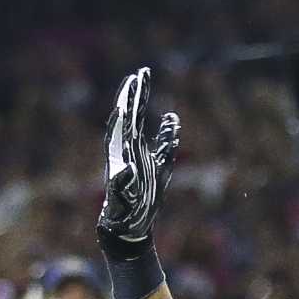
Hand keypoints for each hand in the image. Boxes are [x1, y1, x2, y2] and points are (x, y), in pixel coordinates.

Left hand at [99, 68, 180, 252]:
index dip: (134, 97)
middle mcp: (128, 150)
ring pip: (138, 126)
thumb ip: (127, 180)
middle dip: (136, 94)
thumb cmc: (125, 211)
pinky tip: (173, 124)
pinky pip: (160, 146)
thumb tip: (130, 166)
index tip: (138, 77)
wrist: (126, 225)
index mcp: (125, 150)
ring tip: (144, 88)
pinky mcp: (147, 168)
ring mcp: (137, 157)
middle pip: (131, 116)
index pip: (129, 117)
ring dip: (141, 107)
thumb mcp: (126, 196)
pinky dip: (168, 134)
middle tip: (142, 73)